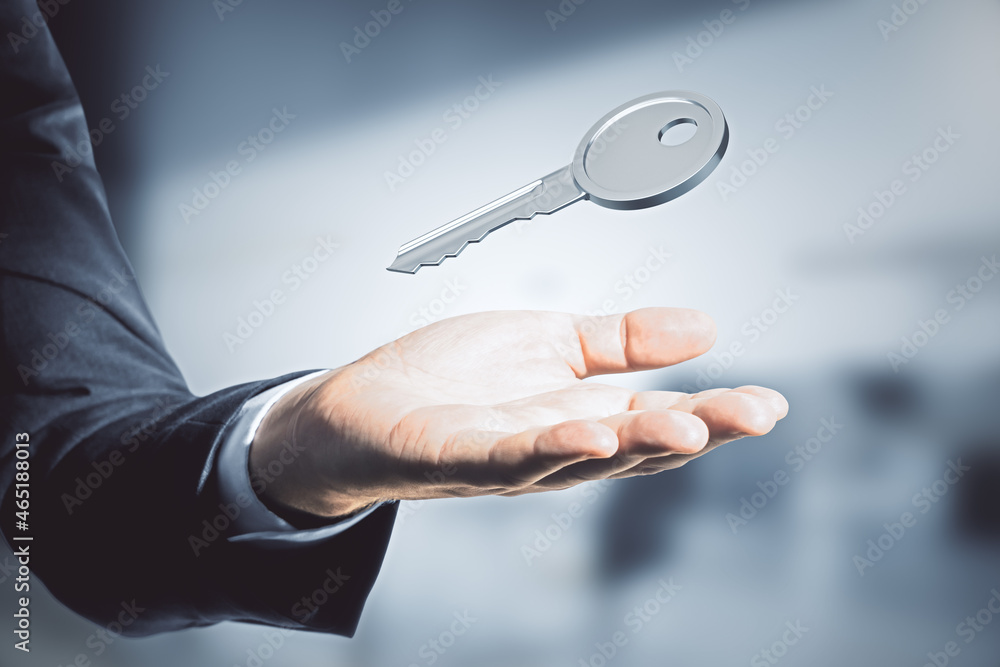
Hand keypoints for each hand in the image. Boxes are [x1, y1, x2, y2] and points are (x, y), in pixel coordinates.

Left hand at [250, 308, 787, 519]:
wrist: (360, 404)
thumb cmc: (452, 380)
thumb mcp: (549, 343)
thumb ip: (619, 341)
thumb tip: (704, 330)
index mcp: (581, 416)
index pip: (660, 418)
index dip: (716, 413)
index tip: (770, 403)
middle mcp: (552, 447)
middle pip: (634, 444)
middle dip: (697, 429)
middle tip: (753, 413)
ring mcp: (504, 459)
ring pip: (580, 459)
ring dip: (634, 444)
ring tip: (687, 425)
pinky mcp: (452, 458)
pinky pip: (505, 459)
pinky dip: (546, 451)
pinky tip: (585, 434)